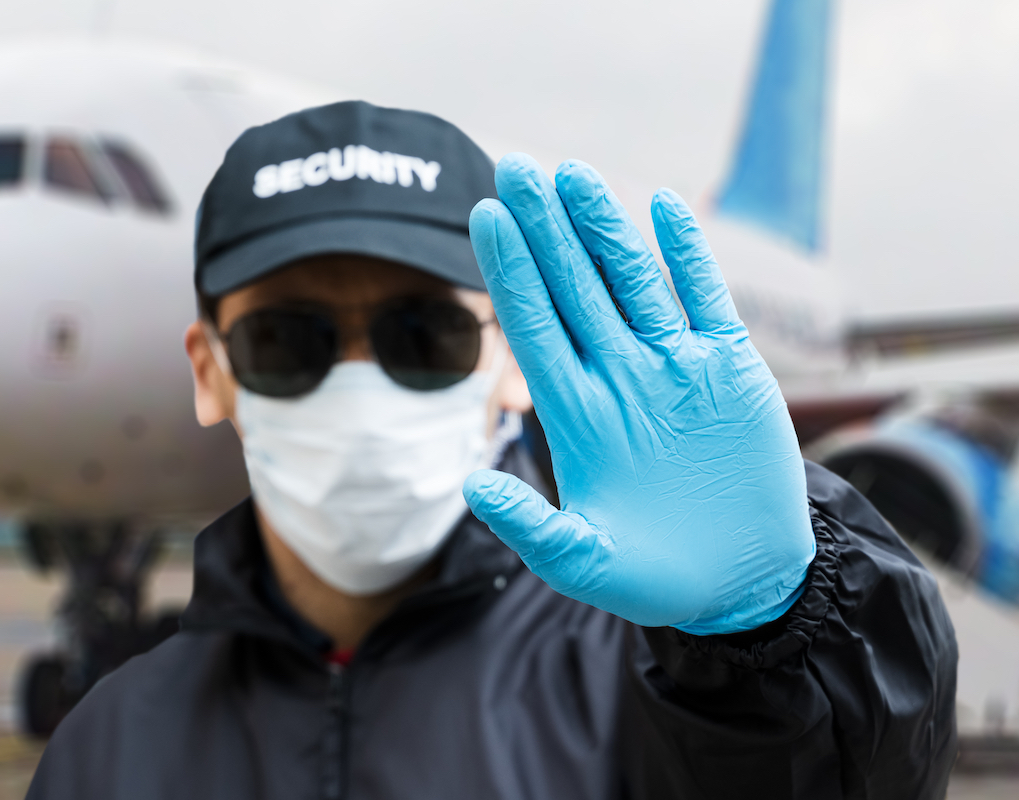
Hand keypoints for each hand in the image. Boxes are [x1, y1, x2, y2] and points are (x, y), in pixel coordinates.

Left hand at [464, 155, 814, 634]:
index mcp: (578, 414)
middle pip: (574, 287)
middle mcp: (620, 377)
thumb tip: (470, 484)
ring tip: (574, 171)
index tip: (486, 215)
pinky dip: (688, 255)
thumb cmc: (657, 578)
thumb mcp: (585, 563)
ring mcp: (674, 368)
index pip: (533, 327)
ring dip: (605, 226)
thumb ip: (529, 526)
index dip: (511, 272)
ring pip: (633, 280)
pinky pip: (705, 299)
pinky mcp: (731, 369)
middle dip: (546, 229)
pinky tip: (664, 207)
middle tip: (517, 165)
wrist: (743, 579)